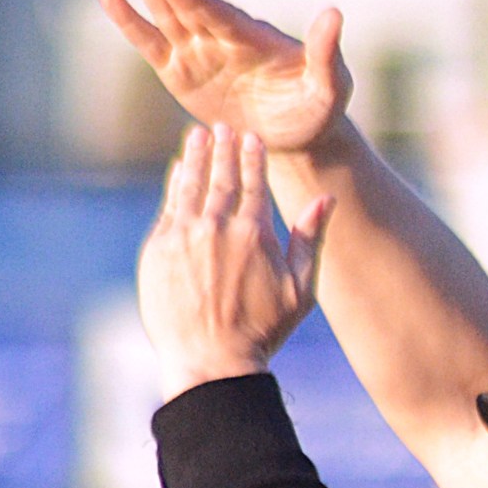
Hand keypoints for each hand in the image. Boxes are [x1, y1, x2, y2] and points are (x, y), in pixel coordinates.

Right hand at [99, 0, 352, 154]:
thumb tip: (334, 13)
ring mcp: (198, 51)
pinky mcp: (180, 73)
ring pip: (165, 14)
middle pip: (187, 4)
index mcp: (251, 38)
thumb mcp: (329, 85)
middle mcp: (220, 36)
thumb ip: (325, 52)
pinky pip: (150, 43)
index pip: (216, 13)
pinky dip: (129, 21)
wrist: (297, 135)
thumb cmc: (317, 108)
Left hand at [138, 123, 332, 401]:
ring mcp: (184, 236)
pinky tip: (179, 170)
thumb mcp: (300, 289)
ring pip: (191, 184)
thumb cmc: (262, 330)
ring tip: (198, 136)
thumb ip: (310, 238)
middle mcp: (217, 227)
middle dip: (222, 147)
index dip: (252, 156)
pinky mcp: (159, 249)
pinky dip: (176, 184)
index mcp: (254, 234)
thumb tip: (327, 199)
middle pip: (220, 176)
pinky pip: (170, 206)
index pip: (253, 182)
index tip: (250, 137)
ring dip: (195, 156)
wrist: (210, 361)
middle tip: (222, 126)